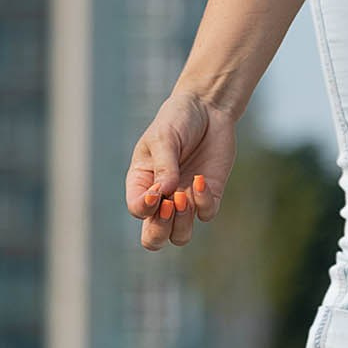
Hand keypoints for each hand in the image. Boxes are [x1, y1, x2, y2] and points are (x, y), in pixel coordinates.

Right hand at [125, 92, 237, 249]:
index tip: (158, 191)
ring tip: (184, 197)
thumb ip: (164, 165)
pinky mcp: (209, 195)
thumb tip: (166, 192)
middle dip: (161, 230)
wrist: (208, 110)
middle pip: (154, 237)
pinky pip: (206, 215)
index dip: (146, 209)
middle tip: (171, 204)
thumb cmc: (177, 120)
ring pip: (180, 236)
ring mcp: (186, 198)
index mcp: (141, 183)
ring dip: (182, 224)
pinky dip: (204, 204)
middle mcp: (162, 197)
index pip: (138, 211)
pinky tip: (202, 179)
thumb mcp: (164, 138)